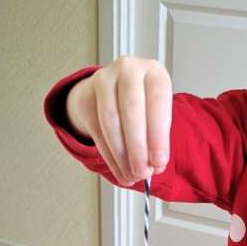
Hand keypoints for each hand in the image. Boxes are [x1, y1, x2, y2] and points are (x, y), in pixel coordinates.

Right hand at [65, 56, 171, 186]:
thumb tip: (154, 166)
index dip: (158, 136)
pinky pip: (97, 131)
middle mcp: (128, 70)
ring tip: (132, 175)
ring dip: (122, 155)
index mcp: (154, 73)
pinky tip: (120, 170)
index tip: (159, 161)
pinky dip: (110, 156)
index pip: (157, 104)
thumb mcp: (160, 112)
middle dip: (138, 149)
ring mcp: (103, 80)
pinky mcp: (86, 97)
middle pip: (131, 113)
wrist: (116, 87)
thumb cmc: (146, 102)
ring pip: (111, 123)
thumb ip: (159, 136)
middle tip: (144, 173)